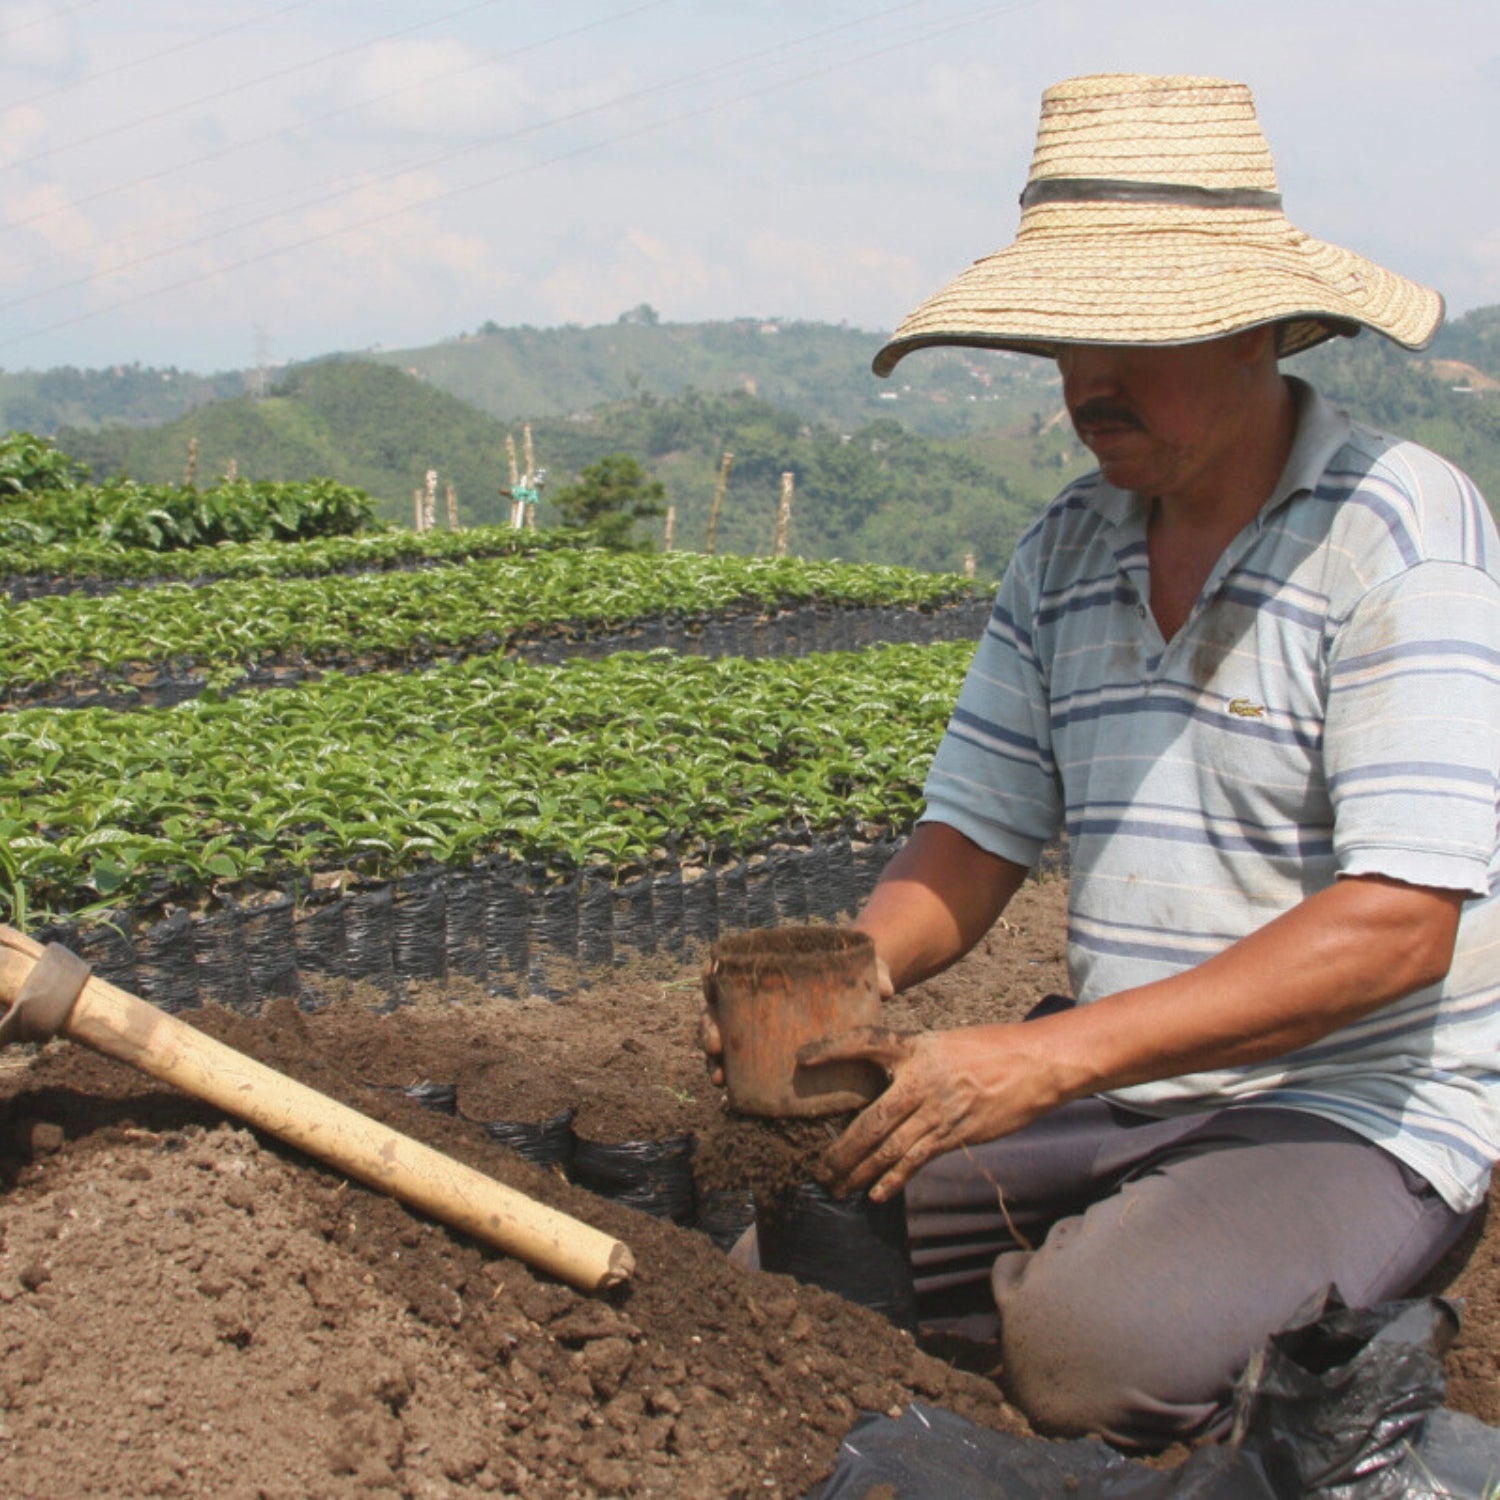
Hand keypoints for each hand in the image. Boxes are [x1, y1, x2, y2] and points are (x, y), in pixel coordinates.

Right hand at [698, 950, 892, 1090]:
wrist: (860, 998)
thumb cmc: (856, 977)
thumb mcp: (865, 971)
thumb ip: (875, 973)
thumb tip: (888, 990)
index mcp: (768, 968)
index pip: (729, 966)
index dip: (712, 975)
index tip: (709, 984)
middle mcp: (753, 997)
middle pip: (718, 1008)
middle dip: (710, 1027)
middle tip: (715, 1045)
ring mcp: (756, 1026)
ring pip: (723, 1041)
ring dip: (714, 1060)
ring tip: (718, 1078)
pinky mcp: (767, 1052)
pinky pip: (741, 1066)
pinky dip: (732, 1080)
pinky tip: (728, 1096)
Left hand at [800, 1021, 1073, 1202]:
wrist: (1033, 1066)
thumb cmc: (985, 1050)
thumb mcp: (942, 1043)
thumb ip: (910, 1061)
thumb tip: (877, 1083)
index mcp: (914, 1048)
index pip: (864, 1042)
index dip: (832, 1048)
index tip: (802, 1058)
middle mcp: (920, 1080)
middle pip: (870, 1120)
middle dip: (840, 1150)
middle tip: (817, 1168)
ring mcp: (937, 1111)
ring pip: (889, 1149)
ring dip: (859, 1172)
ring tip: (836, 1188)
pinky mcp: (954, 1134)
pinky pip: (916, 1161)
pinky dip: (893, 1180)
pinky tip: (875, 1194)